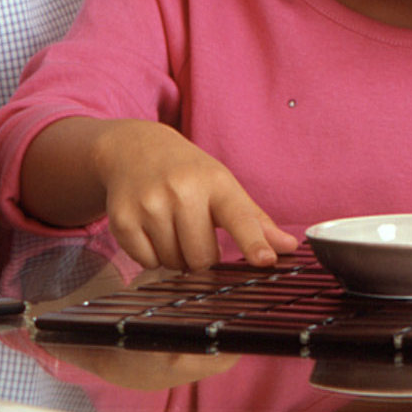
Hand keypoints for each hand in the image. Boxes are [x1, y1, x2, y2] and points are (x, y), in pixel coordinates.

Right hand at [86, 122, 298, 270]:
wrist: (131, 148)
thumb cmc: (186, 171)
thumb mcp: (223, 186)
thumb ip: (255, 221)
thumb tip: (289, 248)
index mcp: (215, 183)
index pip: (239, 218)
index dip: (253, 243)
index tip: (265, 261)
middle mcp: (182, 191)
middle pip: (202, 257)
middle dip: (200, 256)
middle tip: (193, 232)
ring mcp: (149, 205)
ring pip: (173, 262)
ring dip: (175, 256)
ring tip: (170, 227)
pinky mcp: (122, 219)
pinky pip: (146, 262)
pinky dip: (150, 255)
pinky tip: (150, 229)